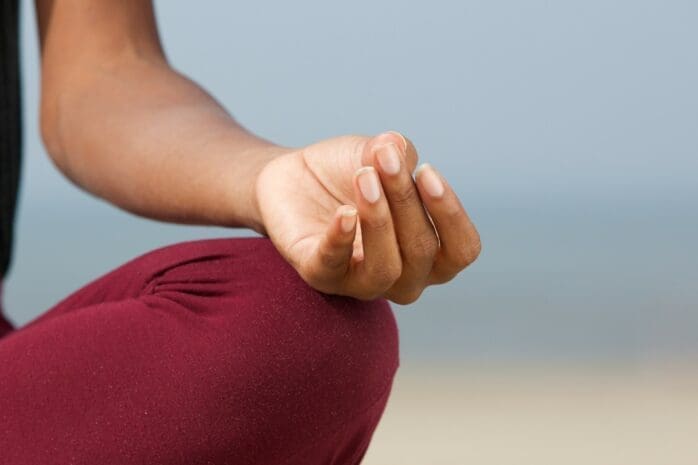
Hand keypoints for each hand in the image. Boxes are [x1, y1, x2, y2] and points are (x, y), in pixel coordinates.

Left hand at [254, 131, 480, 303]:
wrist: (291, 178)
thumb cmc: (348, 173)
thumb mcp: (376, 154)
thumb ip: (394, 152)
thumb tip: (397, 146)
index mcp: (430, 253)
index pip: (461, 250)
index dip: (450, 213)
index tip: (425, 170)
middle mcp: (403, 277)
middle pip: (422, 251)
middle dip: (406, 199)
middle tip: (383, 158)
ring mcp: (360, 283)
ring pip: (385, 269)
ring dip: (379, 220)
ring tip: (363, 177)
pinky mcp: (320, 276)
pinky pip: (333, 267)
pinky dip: (340, 239)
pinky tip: (344, 212)